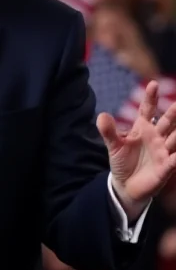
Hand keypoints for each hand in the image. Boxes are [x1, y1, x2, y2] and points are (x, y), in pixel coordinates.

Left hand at [98, 82, 175, 220]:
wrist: (126, 185)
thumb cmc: (122, 162)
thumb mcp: (114, 146)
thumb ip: (108, 131)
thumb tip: (101, 115)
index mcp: (142, 129)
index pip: (148, 110)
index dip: (151, 98)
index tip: (153, 84)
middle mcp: (156, 137)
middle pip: (167, 122)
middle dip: (173, 112)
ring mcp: (163, 151)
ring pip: (175, 139)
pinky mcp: (166, 167)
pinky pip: (175, 160)